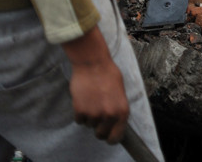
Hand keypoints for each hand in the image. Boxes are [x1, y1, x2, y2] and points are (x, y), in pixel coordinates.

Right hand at [63, 28, 128, 143]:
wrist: (93, 64)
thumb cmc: (108, 74)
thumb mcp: (121, 93)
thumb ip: (118, 109)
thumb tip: (115, 122)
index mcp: (122, 111)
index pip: (116, 136)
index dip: (111, 138)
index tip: (108, 137)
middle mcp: (109, 115)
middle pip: (100, 134)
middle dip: (98, 127)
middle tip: (97, 117)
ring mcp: (94, 114)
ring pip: (89, 125)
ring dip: (89, 117)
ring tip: (92, 101)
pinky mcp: (80, 110)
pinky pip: (79, 120)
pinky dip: (80, 113)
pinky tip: (84, 100)